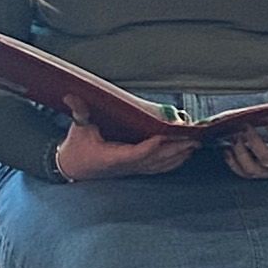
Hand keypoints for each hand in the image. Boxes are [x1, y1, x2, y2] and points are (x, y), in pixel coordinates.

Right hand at [56, 116, 201, 179]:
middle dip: (175, 149)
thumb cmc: (77, 148)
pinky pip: (158, 168)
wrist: (73, 168)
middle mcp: (126, 166)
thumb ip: (80, 113)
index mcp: (113, 157)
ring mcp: (132, 169)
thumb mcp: (78, 129)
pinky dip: (173, 162)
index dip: (152, 145)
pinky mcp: (136, 169)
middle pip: (155, 159)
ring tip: (194, 145)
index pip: (137, 153)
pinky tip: (185, 155)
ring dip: (178, 156)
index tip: (165, 135)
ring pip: (160, 165)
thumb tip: (72, 97)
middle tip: (193, 139)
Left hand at [220, 115, 267, 179]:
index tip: (266, 117)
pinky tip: (227, 150)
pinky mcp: (260, 175)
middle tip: (245, 126)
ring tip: (235, 138)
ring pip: (251, 168)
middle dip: (254, 141)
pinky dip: (233, 163)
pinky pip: (243, 173)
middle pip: (265, 158)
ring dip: (240, 153)